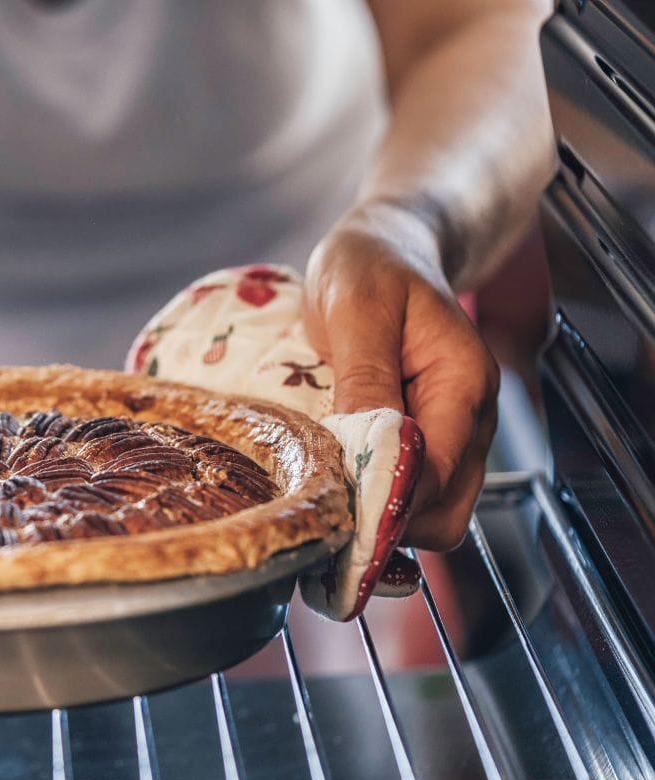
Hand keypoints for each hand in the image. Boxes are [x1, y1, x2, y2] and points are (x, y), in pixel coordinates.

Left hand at [303, 206, 499, 550]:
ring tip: (324, 501)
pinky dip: (376, 500)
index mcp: (462, 384)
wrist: (388, 245)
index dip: (386, 505)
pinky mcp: (425, 440)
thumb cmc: (371, 266)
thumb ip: (365, 378)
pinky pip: (411, 492)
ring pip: (429, 511)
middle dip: (387, 523)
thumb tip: (363, 449)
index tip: (332, 515)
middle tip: (321, 516)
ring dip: (379, 516)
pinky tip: (335, 487)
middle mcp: (468, 419)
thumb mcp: (357, 309)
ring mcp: (450, 433)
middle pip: (443, 512)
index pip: (436, 476)